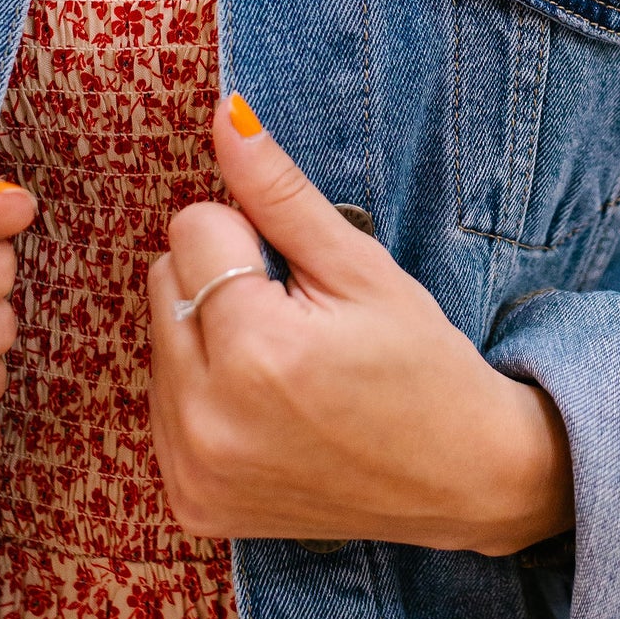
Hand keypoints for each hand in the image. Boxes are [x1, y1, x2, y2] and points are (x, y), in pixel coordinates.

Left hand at [148, 96, 573, 554]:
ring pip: (157, 343)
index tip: (301, 281)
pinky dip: (203, 398)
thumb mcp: (362, 269)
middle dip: (221, 285)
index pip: (192, 228)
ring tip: (285, 371)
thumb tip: (221, 115)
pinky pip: (161, 409)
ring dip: (208, 340)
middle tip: (297, 324)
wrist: (462, 479)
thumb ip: (280, 193)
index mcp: (258, 351)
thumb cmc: (423, 366)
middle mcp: (209, 420)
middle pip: (163, 282)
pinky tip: (266, 412)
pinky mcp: (190, 502)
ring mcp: (194, 470)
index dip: (250, 238)